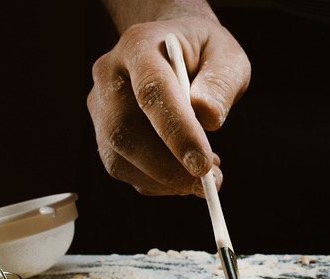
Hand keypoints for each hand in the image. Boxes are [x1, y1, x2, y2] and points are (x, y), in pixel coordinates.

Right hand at [88, 1, 250, 195]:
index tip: (203, 163)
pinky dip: (158, 182)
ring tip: (205, 173)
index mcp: (140, 45)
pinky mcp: (104, 132)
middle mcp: (110, 74)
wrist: (177, 49)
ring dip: (165, 179)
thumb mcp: (227, 56)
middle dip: (167, 167)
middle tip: (209, 182)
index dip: (177, 131)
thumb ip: (221, 83)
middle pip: (124, 131)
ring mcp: (101, 105)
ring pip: (119, 158)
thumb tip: (208, 118)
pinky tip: (185, 171)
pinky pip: (124, 169)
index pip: (152, 91)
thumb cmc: (204, 52)